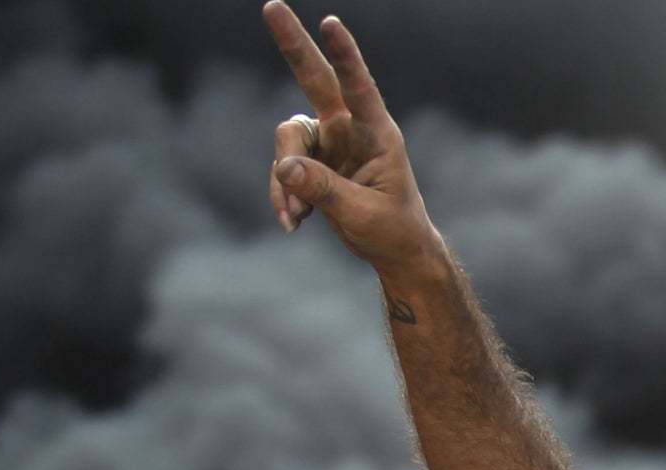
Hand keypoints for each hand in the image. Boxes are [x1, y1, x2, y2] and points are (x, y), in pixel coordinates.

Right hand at [261, 3, 437, 273]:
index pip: (360, 88)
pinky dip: (283, 194)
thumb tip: (284, 167)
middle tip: (271, 6)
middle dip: (293, 44)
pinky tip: (293, 223)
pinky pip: (283, 167)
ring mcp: (328, 141)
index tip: (331, 24)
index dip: (346, 57)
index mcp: (378, 135)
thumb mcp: (362, 214)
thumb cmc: (392, 230)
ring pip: (288, 139)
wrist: (394, 250)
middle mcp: (350, 128)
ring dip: (285, 180)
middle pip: (315, 78)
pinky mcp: (311, 160)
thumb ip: (324, 190)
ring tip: (295, 218)